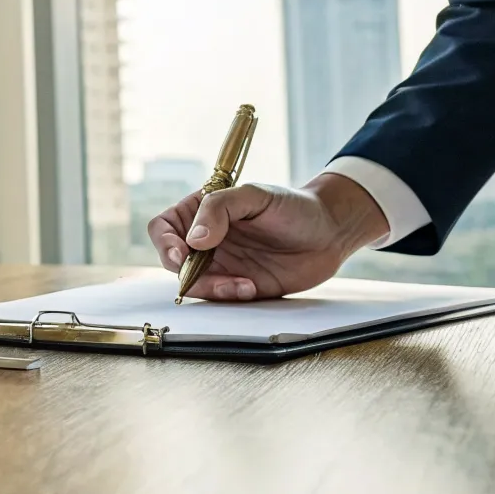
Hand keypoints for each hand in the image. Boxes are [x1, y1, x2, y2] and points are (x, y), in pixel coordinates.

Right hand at [148, 173, 390, 301]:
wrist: (330, 233)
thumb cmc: (294, 206)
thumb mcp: (256, 195)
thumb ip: (220, 208)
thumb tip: (193, 239)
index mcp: (202, 211)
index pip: (163, 227)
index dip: (165, 242)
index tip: (181, 254)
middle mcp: (205, 239)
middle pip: (172, 260)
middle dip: (187, 273)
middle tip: (210, 276)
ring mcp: (220, 264)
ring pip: (193, 284)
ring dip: (211, 289)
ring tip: (242, 284)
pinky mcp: (237, 285)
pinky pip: (219, 298)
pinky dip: (229, 296)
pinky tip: (251, 287)